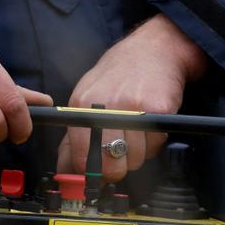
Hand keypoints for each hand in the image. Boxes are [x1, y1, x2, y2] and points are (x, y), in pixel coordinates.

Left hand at [59, 14, 207, 180]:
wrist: (153, 49)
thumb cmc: (118, 76)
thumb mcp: (87, 98)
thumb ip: (74, 136)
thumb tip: (66, 170)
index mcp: (83, 105)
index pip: (82, 156)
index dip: (92, 173)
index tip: (99, 174)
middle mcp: (106, 106)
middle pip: (110, 164)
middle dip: (117, 168)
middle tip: (120, 157)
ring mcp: (133, 107)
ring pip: (135, 158)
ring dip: (138, 153)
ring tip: (136, 132)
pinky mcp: (158, 109)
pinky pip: (155, 145)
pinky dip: (154, 142)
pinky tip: (149, 124)